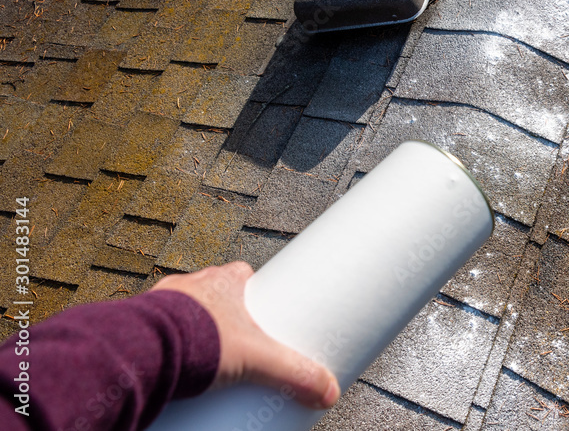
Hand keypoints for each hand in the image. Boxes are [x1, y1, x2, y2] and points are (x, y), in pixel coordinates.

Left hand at [152, 261, 339, 408]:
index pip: (245, 274)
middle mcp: (194, 283)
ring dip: (195, 327)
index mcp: (225, 280)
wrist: (142, 351)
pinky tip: (174, 361)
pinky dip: (167, 340)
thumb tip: (328, 392)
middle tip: (238, 343)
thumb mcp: (258, 360)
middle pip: (216, 293)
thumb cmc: (197, 341)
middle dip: (226, 315)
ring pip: (186, 309)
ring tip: (206, 357)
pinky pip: (159, 326)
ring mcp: (165, 301)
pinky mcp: (141, 323)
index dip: (255, 292)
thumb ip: (295, 374)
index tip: (264, 312)